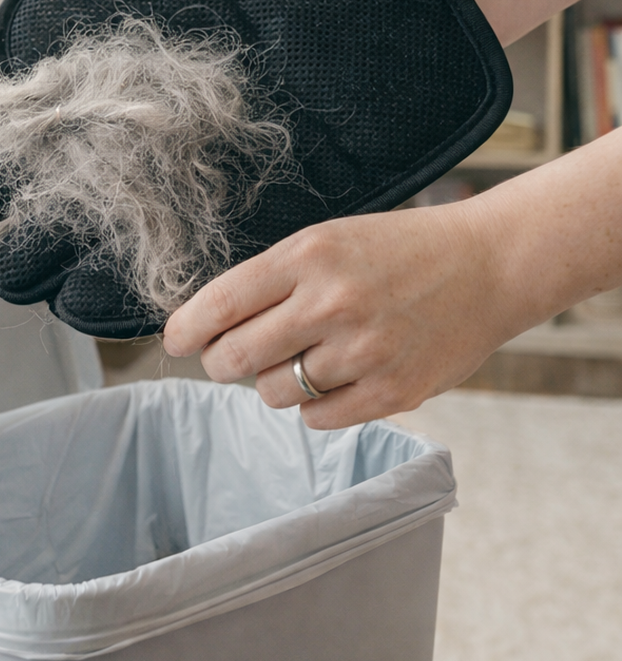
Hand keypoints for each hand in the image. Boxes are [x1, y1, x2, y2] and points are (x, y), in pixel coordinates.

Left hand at [163, 200, 522, 428]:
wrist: (486, 265)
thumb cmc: (396, 251)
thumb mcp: (327, 241)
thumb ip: (272, 280)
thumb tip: (209, 326)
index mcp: (307, 256)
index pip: (221, 303)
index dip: (186, 329)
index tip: (174, 342)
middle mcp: (330, 303)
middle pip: (235, 357)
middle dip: (220, 362)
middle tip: (227, 359)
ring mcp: (363, 351)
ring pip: (273, 392)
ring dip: (273, 382)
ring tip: (301, 358)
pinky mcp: (393, 391)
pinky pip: (317, 419)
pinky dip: (313, 406)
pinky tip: (332, 378)